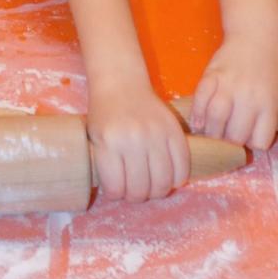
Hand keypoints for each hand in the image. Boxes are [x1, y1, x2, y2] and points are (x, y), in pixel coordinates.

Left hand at [87, 85, 189, 202]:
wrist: (121, 82)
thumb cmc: (104, 112)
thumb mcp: (95, 137)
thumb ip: (105, 164)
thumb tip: (120, 194)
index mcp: (109, 142)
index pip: (116, 188)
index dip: (116, 194)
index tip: (116, 189)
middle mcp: (133, 140)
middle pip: (141, 190)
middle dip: (136, 196)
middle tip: (134, 189)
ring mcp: (156, 135)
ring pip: (162, 183)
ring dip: (156, 191)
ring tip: (150, 184)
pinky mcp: (174, 130)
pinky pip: (182, 168)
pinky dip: (176, 179)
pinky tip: (168, 176)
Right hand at [191, 32, 277, 149]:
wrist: (258, 36)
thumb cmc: (269, 69)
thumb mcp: (275, 95)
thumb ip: (262, 117)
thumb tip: (243, 141)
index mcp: (269, 105)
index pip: (259, 141)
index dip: (250, 144)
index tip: (245, 139)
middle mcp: (250, 97)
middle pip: (235, 134)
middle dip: (228, 142)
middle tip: (223, 140)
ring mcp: (229, 84)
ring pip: (216, 117)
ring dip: (211, 131)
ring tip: (210, 133)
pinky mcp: (212, 73)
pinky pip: (201, 97)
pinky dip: (197, 112)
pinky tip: (197, 121)